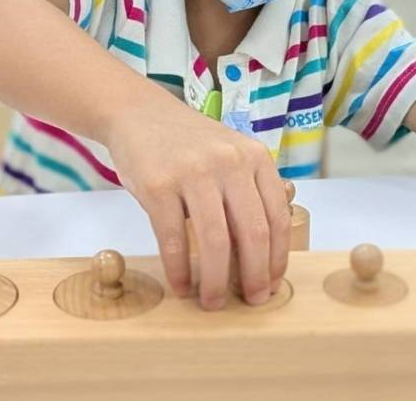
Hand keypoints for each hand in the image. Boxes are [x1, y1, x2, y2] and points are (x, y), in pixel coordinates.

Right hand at [104, 101, 290, 310]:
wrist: (138, 113)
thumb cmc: (188, 145)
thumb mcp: (230, 156)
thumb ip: (248, 193)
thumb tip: (260, 258)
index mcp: (255, 158)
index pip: (277, 218)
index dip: (277, 259)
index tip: (271, 285)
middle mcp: (230, 162)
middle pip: (253, 233)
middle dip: (254, 276)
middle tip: (250, 301)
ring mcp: (193, 172)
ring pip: (216, 241)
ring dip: (216, 281)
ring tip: (211, 302)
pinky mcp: (158, 184)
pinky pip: (173, 238)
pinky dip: (178, 269)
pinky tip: (180, 285)